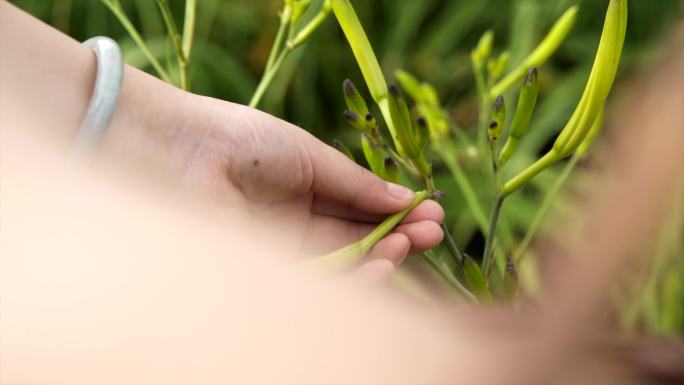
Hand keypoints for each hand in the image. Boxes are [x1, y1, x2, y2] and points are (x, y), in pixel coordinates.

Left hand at [135, 92, 443, 268]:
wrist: (187, 151)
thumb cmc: (247, 142)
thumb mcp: (313, 157)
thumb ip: (357, 184)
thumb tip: (407, 197)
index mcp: (306, 192)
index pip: (360, 211)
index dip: (396, 214)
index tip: (431, 210)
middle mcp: (297, 226)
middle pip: (358, 241)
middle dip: (399, 239)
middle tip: (435, 231)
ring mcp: (284, 252)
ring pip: (344, 267)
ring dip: (384, 259)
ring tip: (412, 243)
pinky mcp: (269, 275)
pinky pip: (320, 284)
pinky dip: (355, 276)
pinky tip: (383, 262)